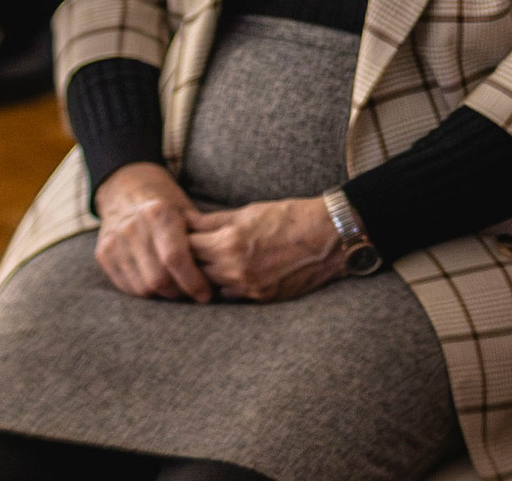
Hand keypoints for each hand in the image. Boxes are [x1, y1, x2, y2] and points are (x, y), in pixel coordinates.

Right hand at [95, 163, 211, 301]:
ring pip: (143, 287)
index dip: (193, 281)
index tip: (207, 293)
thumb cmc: (166, 203)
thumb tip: (224, 265)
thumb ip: (202, 235)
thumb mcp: (187, 210)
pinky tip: (161, 287)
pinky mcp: (103, 254)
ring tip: (180, 290)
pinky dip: (147, 292)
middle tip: (196, 294)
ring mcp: (114, 241)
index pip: (175, 258)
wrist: (127, 189)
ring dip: (165, 295)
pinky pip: (127, 287)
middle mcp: (132, 227)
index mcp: (158, 212)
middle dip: (181, 292)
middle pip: (158, 278)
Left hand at [186, 197, 344, 301]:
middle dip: (191, 260)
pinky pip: (231, 297)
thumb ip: (215, 220)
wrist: (329, 237)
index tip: (182, 236)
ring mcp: (248, 287)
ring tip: (211, 263)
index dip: (182, 240)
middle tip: (191, 251)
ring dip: (207, 276)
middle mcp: (234, 268)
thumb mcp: (250, 211)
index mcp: (230, 242)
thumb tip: (186, 222)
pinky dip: (227, 287)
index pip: (187, 246)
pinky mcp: (261, 299)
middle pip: (194, 270)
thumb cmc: (291, 217)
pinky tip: (232, 275)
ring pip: (210, 286)